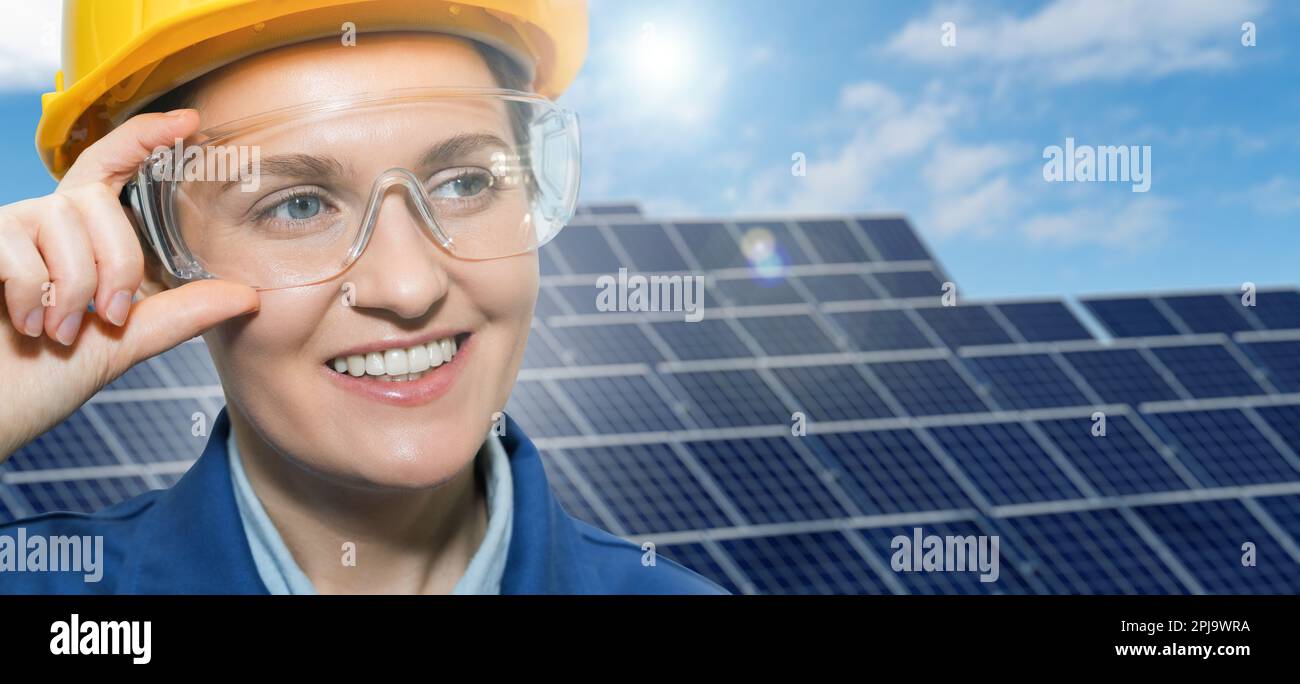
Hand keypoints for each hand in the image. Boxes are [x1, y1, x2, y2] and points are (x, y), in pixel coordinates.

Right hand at [0, 110, 259, 459]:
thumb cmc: (40, 380)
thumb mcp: (124, 343)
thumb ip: (180, 314)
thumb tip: (248, 296)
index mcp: (78, 237)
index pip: (111, 166)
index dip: (145, 136)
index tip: (189, 122)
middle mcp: (39, 221)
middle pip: (96, 202)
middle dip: (115, 265)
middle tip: (108, 317)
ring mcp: (2, 230)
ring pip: (61, 223)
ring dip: (72, 289)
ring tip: (60, 332)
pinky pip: (16, 249)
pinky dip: (29, 295)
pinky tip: (24, 326)